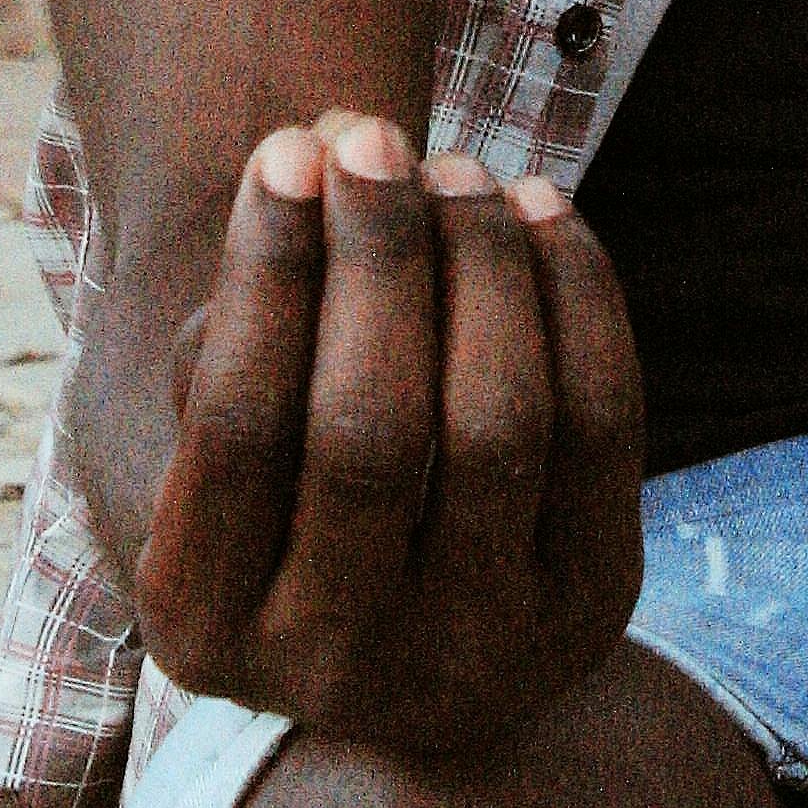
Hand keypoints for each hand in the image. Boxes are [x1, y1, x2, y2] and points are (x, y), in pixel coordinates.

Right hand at [129, 112, 645, 761]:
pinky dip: (576, 291)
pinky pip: (602, 421)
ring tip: (454, 165)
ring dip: (479, 261)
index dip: (268, 271)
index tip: (286, 147)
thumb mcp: (220, 426)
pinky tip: (538, 208)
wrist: (409, 616)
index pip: (239, 431)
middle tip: (372, 136)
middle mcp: (337, 670)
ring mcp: (477, 656)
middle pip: (371, 430)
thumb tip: (317, 149)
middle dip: (378, 254)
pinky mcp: (590, 606)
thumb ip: (238, 310)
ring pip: (496, 421)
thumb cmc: (287, 470)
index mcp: (205, 630)